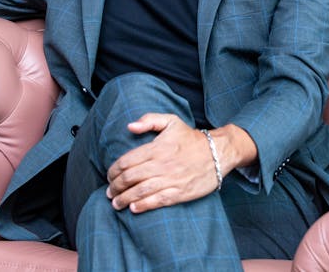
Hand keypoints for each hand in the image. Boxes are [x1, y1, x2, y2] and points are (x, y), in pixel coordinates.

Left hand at [105, 114, 220, 213]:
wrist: (218, 152)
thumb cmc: (192, 138)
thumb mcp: (171, 121)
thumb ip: (149, 120)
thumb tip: (130, 126)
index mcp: (157, 148)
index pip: (127, 161)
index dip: (114, 170)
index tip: (109, 176)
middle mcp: (161, 165)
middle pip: (130, 178)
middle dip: (115, 187)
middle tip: (110, 192)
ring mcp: (171, 180)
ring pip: (140, 192)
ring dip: (124, 199)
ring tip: (116, 203)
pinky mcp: (180, 193)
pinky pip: (157, 201)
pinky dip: (143, 206)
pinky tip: (133, 208)